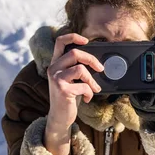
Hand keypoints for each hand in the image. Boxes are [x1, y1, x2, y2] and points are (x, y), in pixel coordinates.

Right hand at [45, 33, 103, 154]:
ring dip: (92, 80)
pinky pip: (84, 86)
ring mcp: (56, 78)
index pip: (60, 41)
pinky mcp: (62, 89)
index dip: (73, 37)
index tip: (86, 41)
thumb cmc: (69, 97)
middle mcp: (53, 68)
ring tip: (94, 88)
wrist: (60, 117)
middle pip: (75, 53)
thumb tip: (96, 62)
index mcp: (55, 63)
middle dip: (92, 60)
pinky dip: (90, 93)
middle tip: (101, 69)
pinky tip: (87, 99)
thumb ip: (77, 68)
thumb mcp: (71, 79)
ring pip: (81, 69)